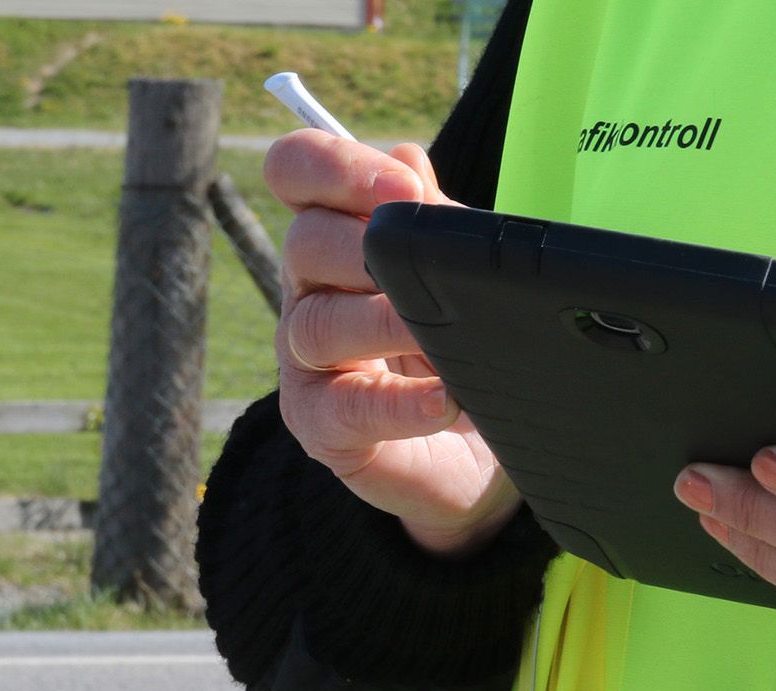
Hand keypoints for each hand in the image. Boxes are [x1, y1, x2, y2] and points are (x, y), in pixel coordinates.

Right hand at [266, 130, 519, 555]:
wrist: (479, 445)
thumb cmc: (462, 341)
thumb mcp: (455, 272)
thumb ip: (431, 219)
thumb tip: (406, 158)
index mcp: (335, 234)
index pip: (296, 172)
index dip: (337, 167)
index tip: (406, 189)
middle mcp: (308, 290)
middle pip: (305, 242)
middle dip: (370, 248)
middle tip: (431, 265)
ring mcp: (306, 361)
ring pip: (320, 326)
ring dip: (387, 324)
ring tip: (441, 336)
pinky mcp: (321, 426)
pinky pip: (346, 408)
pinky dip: (399, 404)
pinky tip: (444, 399)